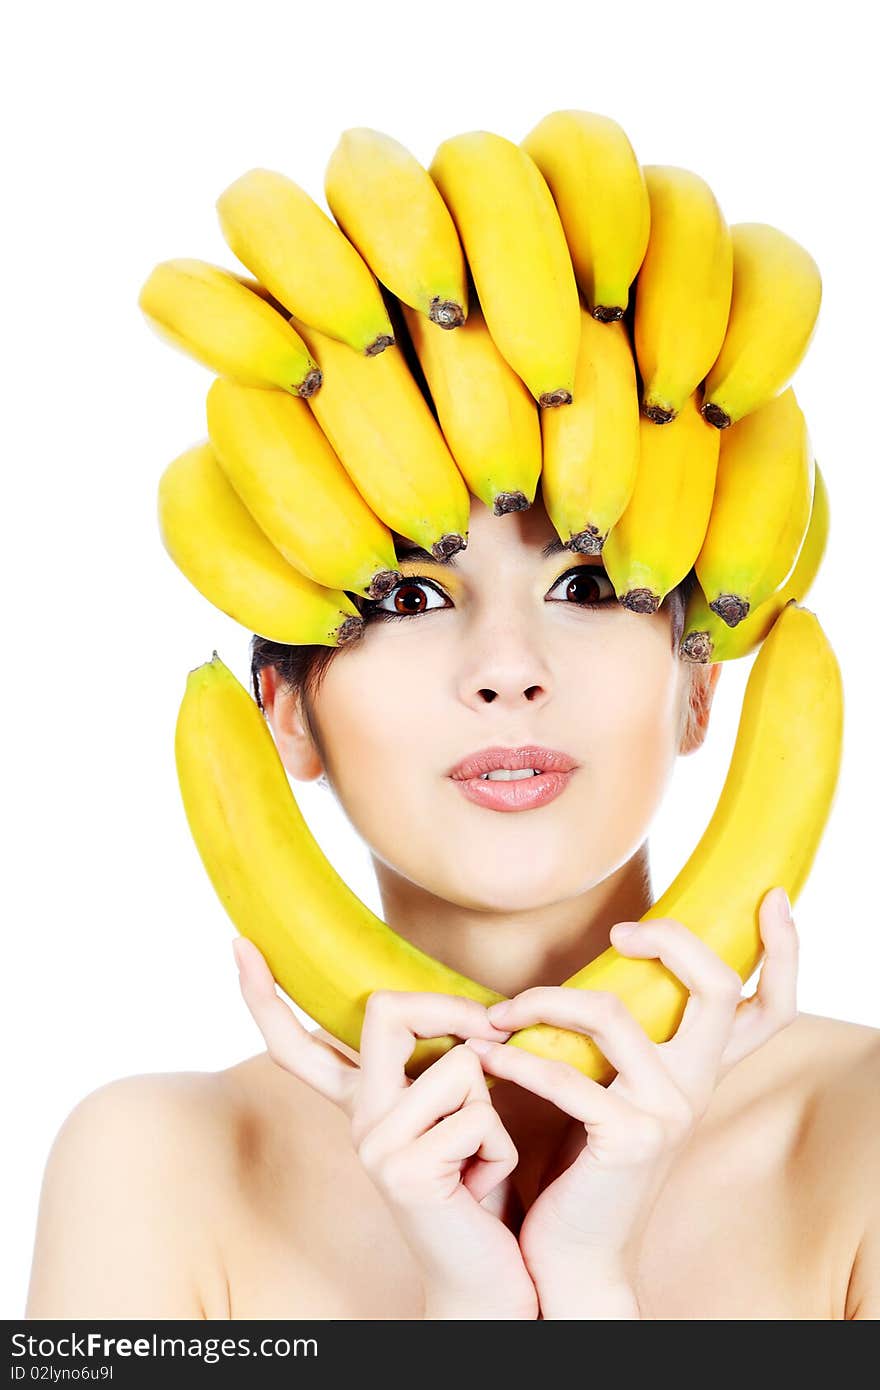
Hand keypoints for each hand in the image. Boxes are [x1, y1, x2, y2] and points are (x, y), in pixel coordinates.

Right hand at [232, 938, 539, 1319]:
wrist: (489, 1276)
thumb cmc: (481, 1186)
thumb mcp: (458, 1112)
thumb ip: (443, 1065)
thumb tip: (468, 1017)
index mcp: (362, 1103)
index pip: (302, 1043)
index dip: (267, 995)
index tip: (240, 944)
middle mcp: (358, 1120)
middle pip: (386, 1011)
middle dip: (448, 1008)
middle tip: (488, 1028)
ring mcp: (374, 1146)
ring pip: (458, 1066)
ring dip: (493, 1106)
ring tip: (478, 1156)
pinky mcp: (405, 1171)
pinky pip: (480, 1116)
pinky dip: (501, 1147)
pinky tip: (482, 1185)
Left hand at [464, 886, 798, 1316]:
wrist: (570, 1254)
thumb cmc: (578, 1161)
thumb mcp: (612, 1088)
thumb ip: (619, 1040)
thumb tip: (594, 965)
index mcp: (699, 1071)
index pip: (769, 1007)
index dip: (784, 951)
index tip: (773, 898)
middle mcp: (696, 1087)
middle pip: (715, 987)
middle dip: (670, 939)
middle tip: (621, 930)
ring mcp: (668, 1114)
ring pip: (611, 1013)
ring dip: (541, 1003)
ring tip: (497, 1016)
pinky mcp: (628, 1139)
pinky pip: (564, 1074)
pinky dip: (516, 1061)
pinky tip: (487, 1060)